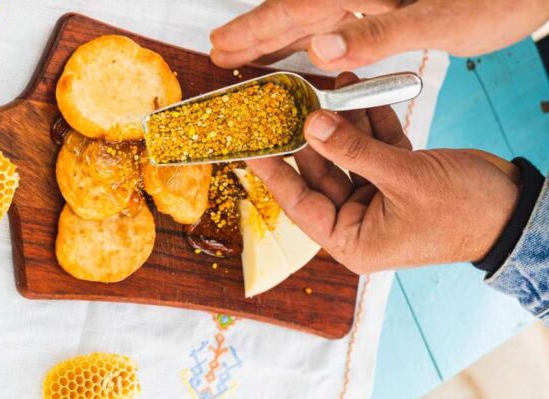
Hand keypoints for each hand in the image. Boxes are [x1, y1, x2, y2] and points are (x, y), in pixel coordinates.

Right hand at [210, 0, 548, 70]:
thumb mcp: (436, 18)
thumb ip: (378, 33)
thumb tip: (320, 49)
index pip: (293, 9)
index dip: (254, 29)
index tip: (220, 46)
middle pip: (293, 11)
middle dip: (255, 32)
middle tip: (219, 49)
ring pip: (311, 19)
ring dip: (278, 38)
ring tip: (246, 52)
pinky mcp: (386, 7)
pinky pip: (336, 25)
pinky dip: (312, 39)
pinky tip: (303, 50)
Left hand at [247, 73, 519, 273]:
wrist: (515, 209)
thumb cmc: (463, 211)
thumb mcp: (404, 177)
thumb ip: (355, 150)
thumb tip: (312, 125)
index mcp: (352, 241)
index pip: (301, 205)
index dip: (276, 175)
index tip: (252, 149)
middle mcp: (359, 222)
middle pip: (321, 174)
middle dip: (312, 137)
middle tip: (294, 104)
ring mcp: (376, 198)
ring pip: (346, 156)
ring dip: (341, 123)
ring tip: (329, 87)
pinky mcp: (394, 178)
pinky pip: (372, 148)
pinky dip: (368, 123)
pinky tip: (357, 94)